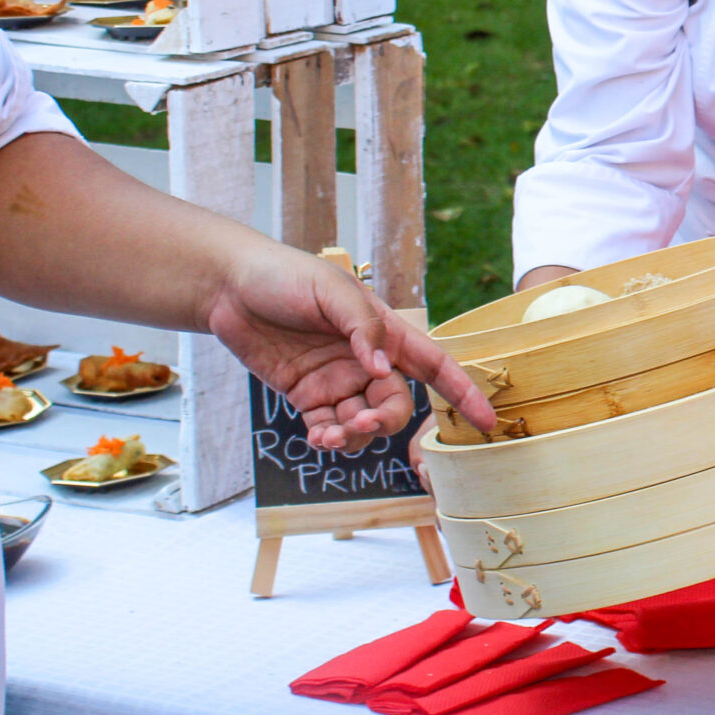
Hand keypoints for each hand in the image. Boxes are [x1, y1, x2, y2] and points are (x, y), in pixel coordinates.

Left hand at [204, 243, 496, 450]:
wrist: (228, 286)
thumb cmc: (284, 275)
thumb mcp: (331, 289)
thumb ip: (363, 327)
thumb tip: (382, 369)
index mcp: (385, 331)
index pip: (435, 365)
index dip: (463, 392)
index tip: (486, 420)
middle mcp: (366, 361)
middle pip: (396, 404)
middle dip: (387, 421)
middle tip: (363, 422)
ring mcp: (336, 382)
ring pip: (363, 424)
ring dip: (354, 436)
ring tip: (328, 433)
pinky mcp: (305, 397)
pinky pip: (329, 428)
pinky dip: (328, 439)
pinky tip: (316, 436)